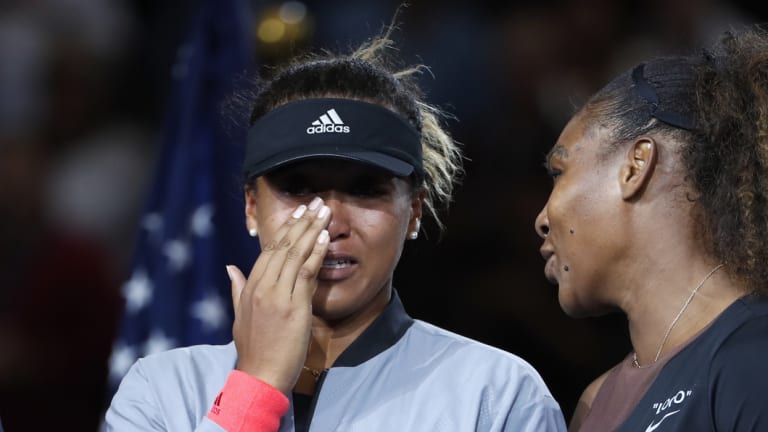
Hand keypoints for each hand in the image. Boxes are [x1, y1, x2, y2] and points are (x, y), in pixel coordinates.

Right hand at [227, 198, 330, 392]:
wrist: (260, 375)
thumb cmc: (254, 349)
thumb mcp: (240, 316)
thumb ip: (238, 289)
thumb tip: (231, 268)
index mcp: (250, 287)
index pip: (269, 251)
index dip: (285, 230)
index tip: (297, 214)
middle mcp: (262, 287)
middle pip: (283, 246)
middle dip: (301, 223)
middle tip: (316, 204)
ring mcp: (277, 295)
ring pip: (295, 254)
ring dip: (312, 230)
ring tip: (324, 212)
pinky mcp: (293, 306)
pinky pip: (306, 273)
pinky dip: (316, 253)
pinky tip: (325, 237)